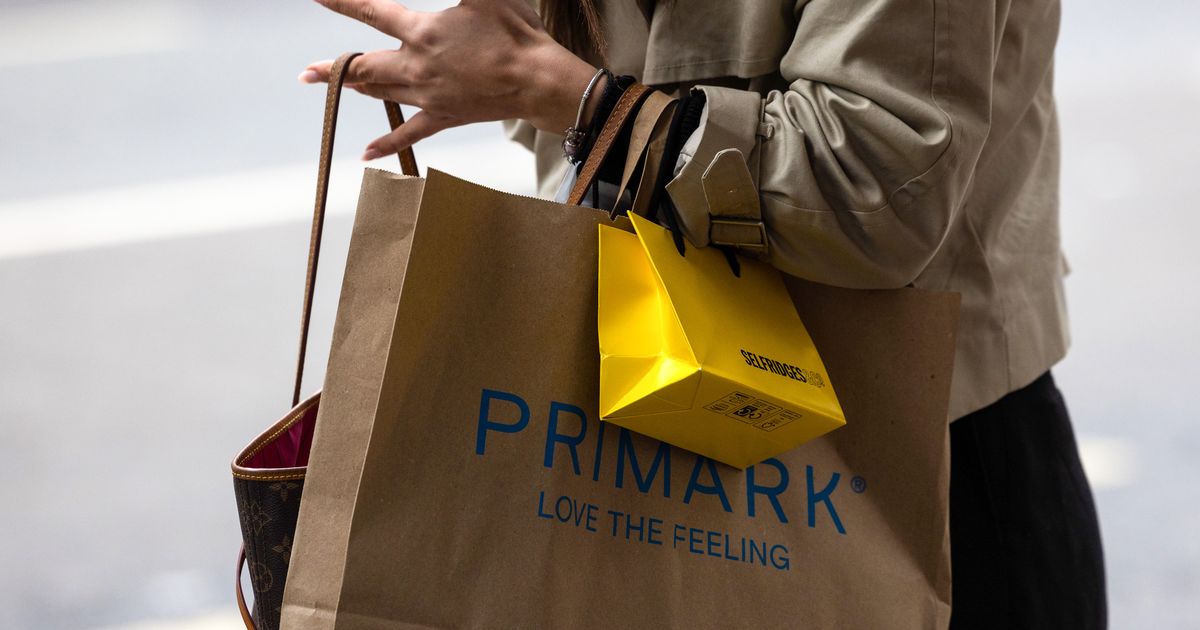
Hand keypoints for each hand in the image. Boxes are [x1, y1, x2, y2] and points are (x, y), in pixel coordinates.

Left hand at [300, 0, 598, 160]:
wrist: (537, 81)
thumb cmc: (515, 33)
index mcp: (423, 32)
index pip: (372, 14)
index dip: (342, 3)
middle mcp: (417, 66)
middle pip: (364, 67)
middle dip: (333, 68)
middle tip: (306, 73)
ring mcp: (428, 96)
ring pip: (381, 94)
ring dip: (356, 91)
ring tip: (336, 88)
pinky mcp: (444, 117)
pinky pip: (408, 134)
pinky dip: (385, 145)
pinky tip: (365, 154)